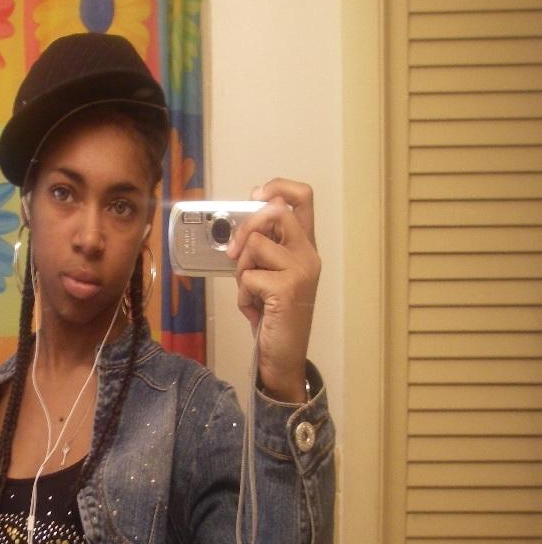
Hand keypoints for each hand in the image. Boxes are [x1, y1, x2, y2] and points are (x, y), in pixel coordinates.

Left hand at [225, 178, 320, 402]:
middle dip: (246, 229)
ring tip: (252, 293)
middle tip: (235, 254)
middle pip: (274, 212)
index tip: (255, 194)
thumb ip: (261, 251)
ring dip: (242, 271)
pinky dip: (243, 296)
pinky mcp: (287, 288)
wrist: (283, 356)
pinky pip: (248, 278)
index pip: (302, 199)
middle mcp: (308, 254)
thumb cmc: (274, 317)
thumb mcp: (268, 277)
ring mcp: (301, 270)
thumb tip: (240, 232)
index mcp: (304, 248)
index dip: (278, 187)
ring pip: (255, 246)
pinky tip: (256, 311)